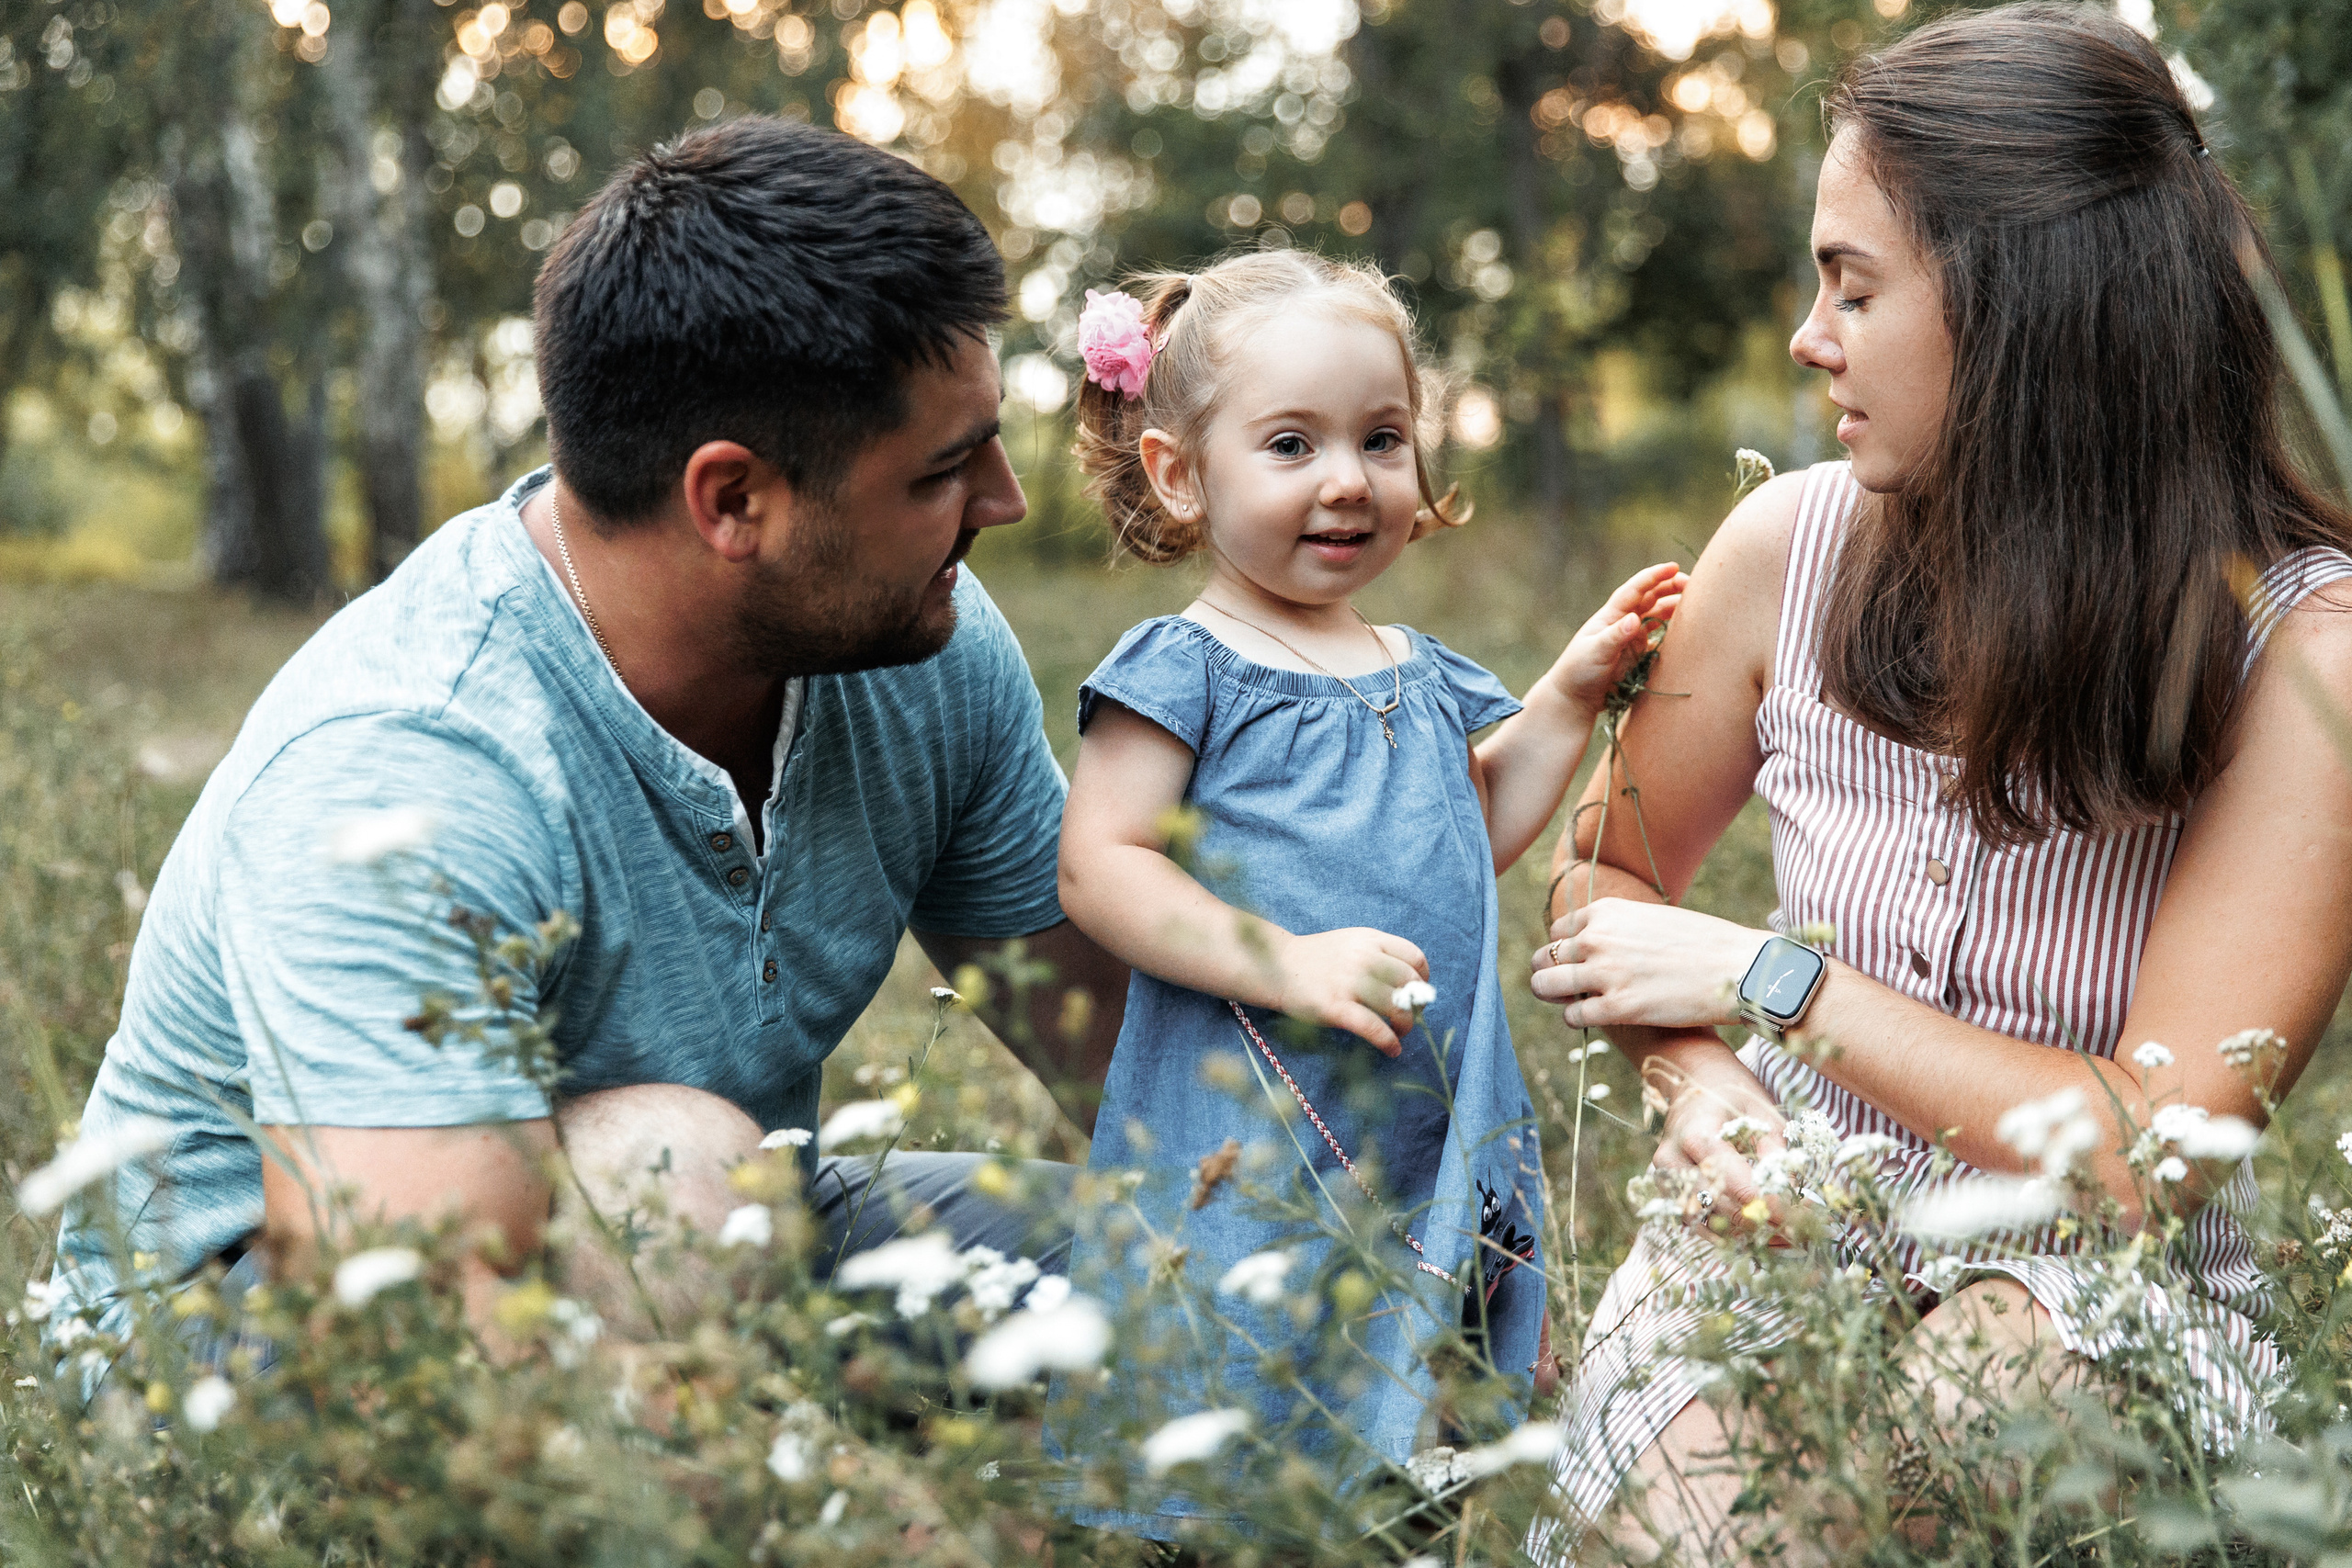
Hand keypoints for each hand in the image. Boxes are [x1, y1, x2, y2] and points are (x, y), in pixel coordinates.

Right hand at [1272, 927, 1429, 1057]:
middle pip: (1410, 983)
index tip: (1417, 992)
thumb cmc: (1317, 959)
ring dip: (1406, 1025)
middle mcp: (1363, 957)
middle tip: (1410, 1016)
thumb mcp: (1351, 943)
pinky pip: (1374, 1028)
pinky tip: (1392, 1050)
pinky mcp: (1335, 1007)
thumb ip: (1378, 954)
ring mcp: (1349, 982)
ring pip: (1396, 1007)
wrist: (1276, 966)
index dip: (1423, 978)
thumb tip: (1411, 982)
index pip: (1414, 957)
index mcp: (1370, 939)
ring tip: (1400, 1033)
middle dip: (1417, 1004)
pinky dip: (1389, 1042)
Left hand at [1530, 898, 1766, 1030]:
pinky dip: (1577, 1019)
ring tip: (1574, 1003)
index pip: (1557, 931)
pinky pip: (1572, 1016)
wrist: (1741, 967)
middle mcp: (1597, 938)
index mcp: (1606, 912)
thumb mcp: (1652, 920)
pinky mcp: (1617, 1009)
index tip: (1579, 964)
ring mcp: (1605, 973)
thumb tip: (1595, 946)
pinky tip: (1596, 1018)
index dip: (1566, 951)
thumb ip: (1619, 929)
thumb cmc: (1705, 944)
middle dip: (1552, 973)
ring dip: (1555, 997)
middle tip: (1569, 987)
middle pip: (1544, 958)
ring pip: (1545, 986)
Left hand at [1536, 562, 1687, 721]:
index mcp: (1611, 615)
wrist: (1575, 696)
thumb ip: (1615, 636)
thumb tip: (1635, 619)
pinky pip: (1659, 636)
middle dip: (1670, 587)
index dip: (1654, 576)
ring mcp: (1631, 637)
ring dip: (1674, 606)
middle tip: (1692, 583)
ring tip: (1694, 603)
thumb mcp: (1596, 652)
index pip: (1635, 590)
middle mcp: (1623, 622)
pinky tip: (1686, 627)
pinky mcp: (1637, 653)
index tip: (1673, 567)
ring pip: (1657, 614)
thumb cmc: (1579, 671)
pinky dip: (1672, 630)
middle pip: (1650, 597)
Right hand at [1644, 1044, 1789, 1238]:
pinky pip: (1696, 1223)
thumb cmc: (1731, 1092)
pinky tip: (1755, 1235)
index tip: (1806, 1219)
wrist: (1692, 1079)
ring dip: (1748, 1236)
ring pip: (1709, 1223)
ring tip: (1783, 1239)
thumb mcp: (1761, 1113)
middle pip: (1725, 1210)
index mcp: (1698, 1137)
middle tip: (1803, 1232)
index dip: (1776, 1209)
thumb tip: (1794, 1197)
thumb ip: (1775, 1154)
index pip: (1741, 1188)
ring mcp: (1665, 1178)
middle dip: (1767, 1224)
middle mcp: (1674, 1162)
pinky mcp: (1667, 1190)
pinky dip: (1726, 1234)